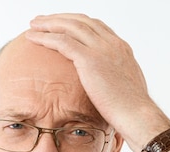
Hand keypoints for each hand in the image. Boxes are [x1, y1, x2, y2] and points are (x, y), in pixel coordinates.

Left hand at [25, 13, 169, 151]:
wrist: (136, 115)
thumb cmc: (132, 110)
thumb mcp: (126, 87)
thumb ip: (115, 79)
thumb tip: (109, 86)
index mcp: (120, 48)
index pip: (95, 26)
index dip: (76, 23)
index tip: (63, 25)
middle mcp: (112, 43)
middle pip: (81, 21)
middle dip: (60, 18)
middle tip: (43, 20)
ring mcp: (101, 49)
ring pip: (69, 26)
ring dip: (49, 23)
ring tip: (33, 24)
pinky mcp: (89, 59)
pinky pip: (62, 41)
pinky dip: (45, 36)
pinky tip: (33, 37)